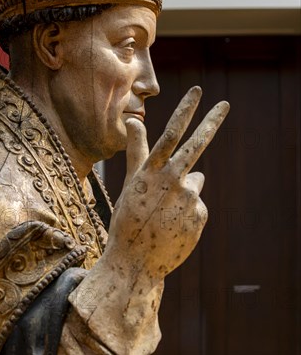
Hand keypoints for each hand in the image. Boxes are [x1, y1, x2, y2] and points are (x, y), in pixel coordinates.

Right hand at [105, 86, 229, 280]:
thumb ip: (137, 150)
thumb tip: (134, 120)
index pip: (171, 134)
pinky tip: (173, 226)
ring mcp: (187, 199)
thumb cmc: (128, 218)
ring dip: (184, 192)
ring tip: (164, 214)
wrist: (135, 262)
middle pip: (196, 145)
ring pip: (194, 183)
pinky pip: (198, 205)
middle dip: (211, 122)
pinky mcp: (199, 216)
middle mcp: (171, 180)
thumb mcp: (130, 182)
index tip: (198, 92)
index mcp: (151, 171)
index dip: (185, 111)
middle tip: (225, 104)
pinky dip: (188, 212)